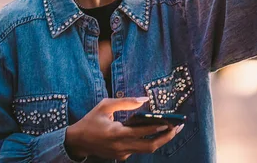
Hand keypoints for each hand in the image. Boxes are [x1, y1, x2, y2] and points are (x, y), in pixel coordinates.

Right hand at [65, 97, 182, 160]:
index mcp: (116, 133)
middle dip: (167, 137)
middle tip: (179, 127)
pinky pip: (139, 150)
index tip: (170, 121)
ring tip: (174, 129)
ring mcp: (122, 153)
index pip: (141, 132)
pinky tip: (158, 132)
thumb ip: (126, 102)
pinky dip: (149, 141)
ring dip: (161, 140)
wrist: (77, 141)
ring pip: (147, 149)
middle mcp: (121, 146)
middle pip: (149, 146)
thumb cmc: (91, 120)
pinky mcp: (121, 156)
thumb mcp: (106, 105)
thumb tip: (145, 100)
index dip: (157, 127)